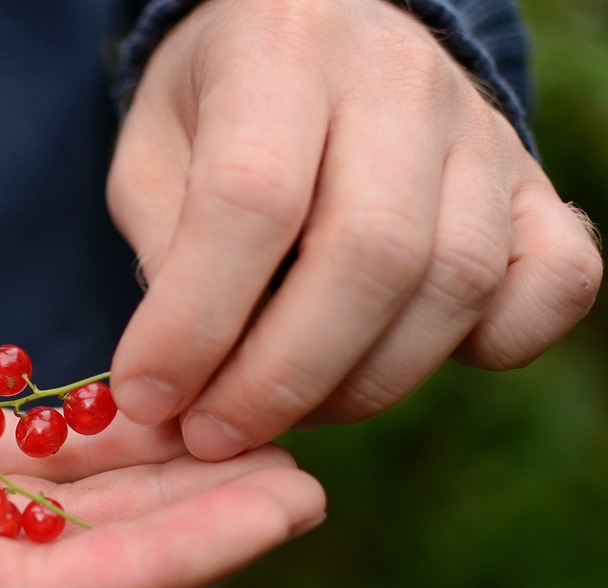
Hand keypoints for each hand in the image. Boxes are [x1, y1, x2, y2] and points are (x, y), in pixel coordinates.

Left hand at [107, 0, 601, 460]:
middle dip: (279, 378)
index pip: (251, 198)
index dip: (195, 320)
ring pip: (456, 282)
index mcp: (281, 51)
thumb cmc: (216, 112)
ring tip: (281, 411)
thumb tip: (182, 379)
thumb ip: (164, 254)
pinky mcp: (533, 186)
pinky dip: (492, 347)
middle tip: (213, 434)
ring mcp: (482, 132)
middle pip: (369, 254)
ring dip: (360, 384)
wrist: (318, 37)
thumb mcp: (152, 157)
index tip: (147, 397)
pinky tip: (395, 362)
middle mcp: (398, 80)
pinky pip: (554, 284)